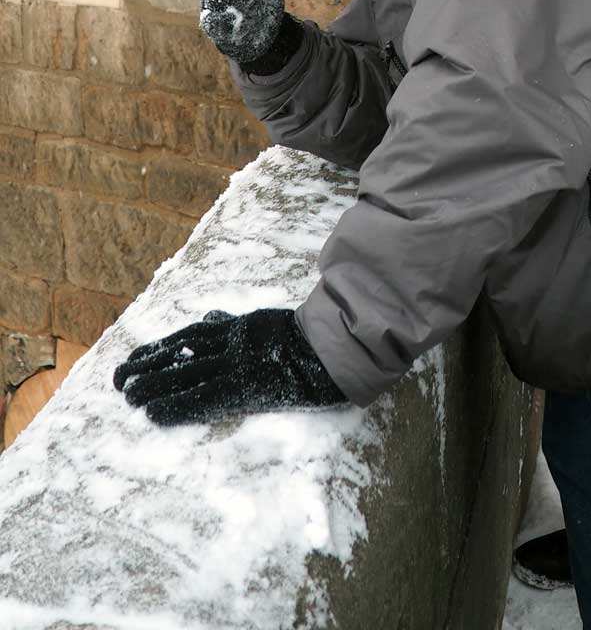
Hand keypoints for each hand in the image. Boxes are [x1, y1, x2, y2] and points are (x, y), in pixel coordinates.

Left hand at [113, 308, 345, 425]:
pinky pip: (205, 396)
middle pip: (181, 353)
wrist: (335, 349)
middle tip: (117, 379)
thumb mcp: (264, 320)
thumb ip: (235, 321)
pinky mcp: (246, 385)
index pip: (189, 337)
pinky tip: (154, 413)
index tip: (132, 359)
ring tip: (127, 394)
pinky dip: (177, 405)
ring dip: (153, 384)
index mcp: (238, 327)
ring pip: (187, 373)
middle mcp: (232, 342)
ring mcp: (238, 363)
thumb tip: (210, 315)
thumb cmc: (303, 338)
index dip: (158, 348)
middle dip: (146, 366)